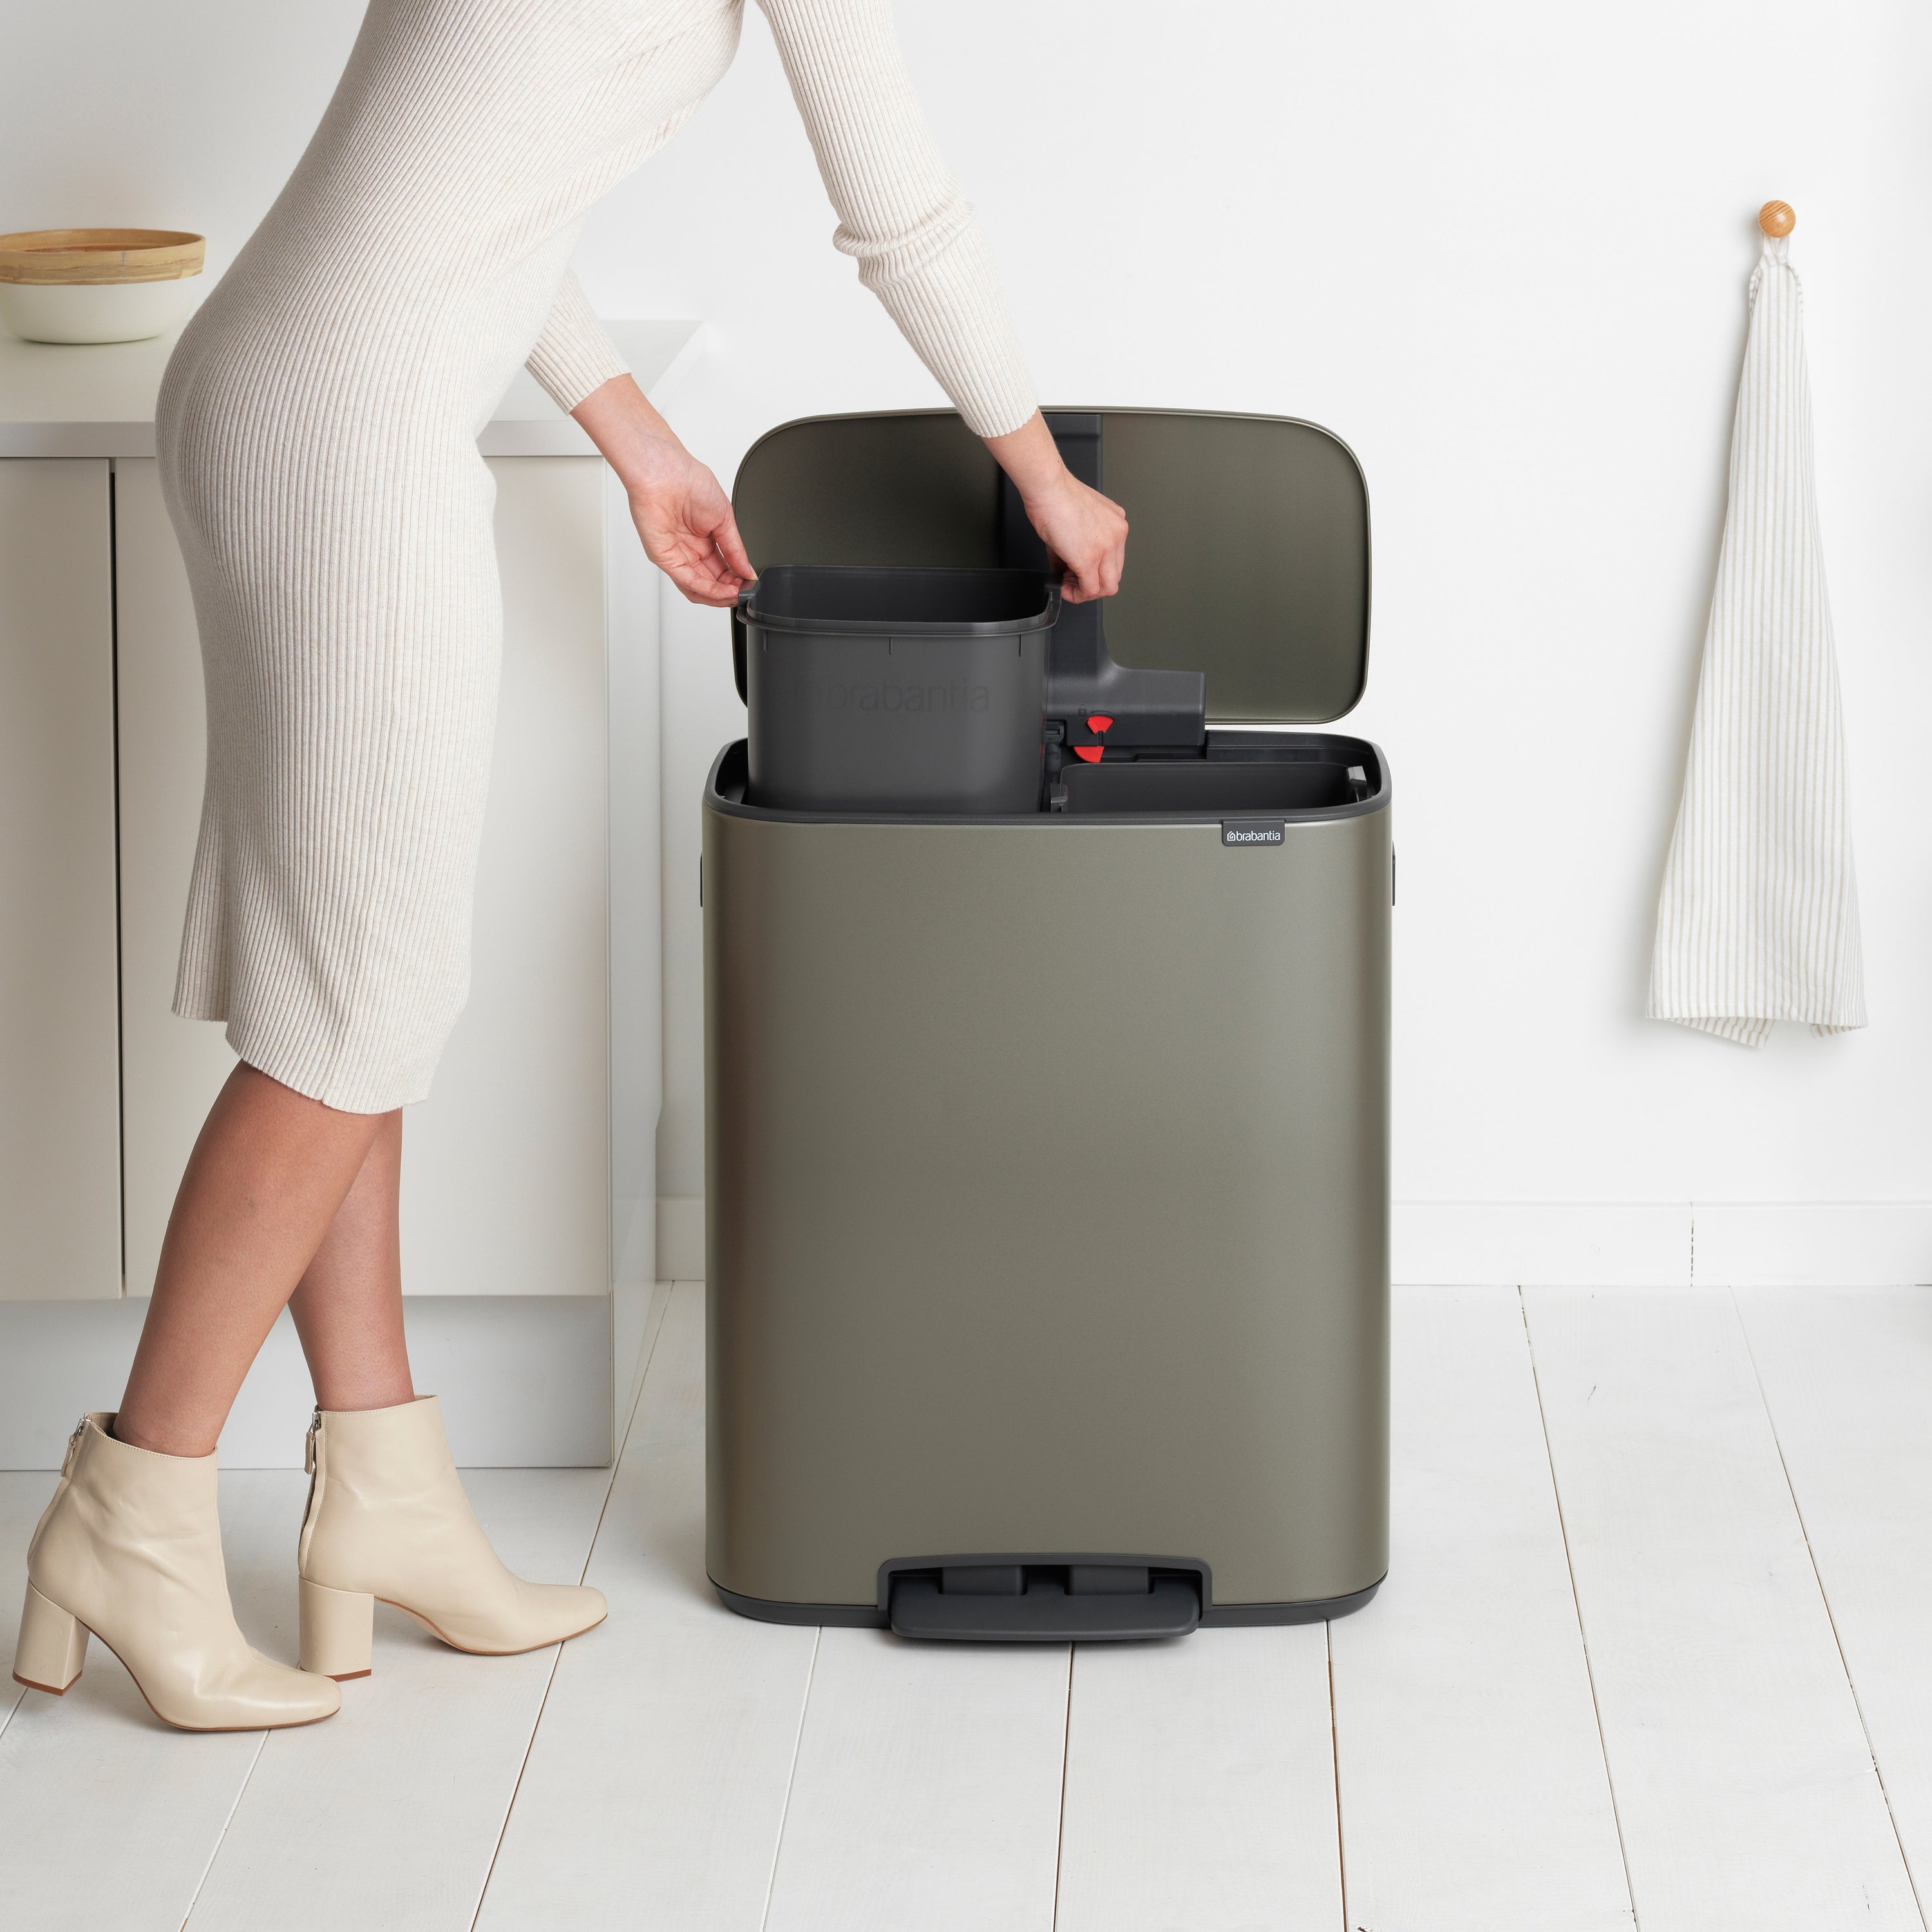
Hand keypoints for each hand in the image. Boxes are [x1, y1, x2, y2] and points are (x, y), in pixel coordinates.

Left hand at [571, 375, 754, 607]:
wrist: (665, 469)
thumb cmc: (687, 480)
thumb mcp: (724, 518)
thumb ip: (735, 549)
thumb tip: (748, 571)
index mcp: (704, 539)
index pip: (723, 570)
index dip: (737, 580)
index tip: (751, 584)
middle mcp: (689, 549)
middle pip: (711, 583)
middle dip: (730, 591)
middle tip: (745, 592)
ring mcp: (675, 554)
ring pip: (698, 587)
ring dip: (719, 595)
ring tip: (736, 593)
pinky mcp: (663, 556)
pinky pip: (686, 579)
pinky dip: (706, 588)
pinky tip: (721, 589)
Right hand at [983, 411, 1127, 602]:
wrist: (1048, 487)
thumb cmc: (1057, 494)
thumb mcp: (1077, 519)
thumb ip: (1077, 544)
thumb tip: (1065, 565)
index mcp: (1116, 523)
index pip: (1114, 559)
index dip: (1096, 570)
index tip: (1080, 571)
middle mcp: (1117, 535)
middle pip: (1114, 575)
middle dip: (1092, 583)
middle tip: (1073, 582)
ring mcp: (1105, 548)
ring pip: (1107, 587)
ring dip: (1086, 592)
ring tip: (1068, 586)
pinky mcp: (1089, 559)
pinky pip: (1090, 589)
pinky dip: (1077, 595)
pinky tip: (1065, 588)